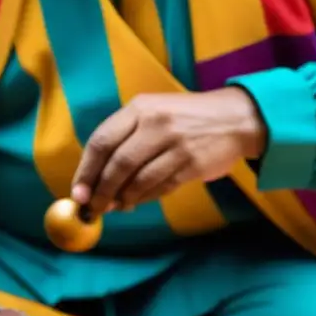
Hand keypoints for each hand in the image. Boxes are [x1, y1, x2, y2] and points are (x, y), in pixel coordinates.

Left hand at [70, 88, 266, 213]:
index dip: (85, 171)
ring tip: (115, 206)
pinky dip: (143, 199)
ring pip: (137, 180)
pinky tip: (136, 202)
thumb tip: (94, 181)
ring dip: (121, 199)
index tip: (77, 192)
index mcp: (139, 108)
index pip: (101, 141)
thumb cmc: (186, 118)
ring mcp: (176, 144)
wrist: (238, 118)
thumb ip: (123, 140)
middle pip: (117, 164)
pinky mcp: (192, 164)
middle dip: (100, 191)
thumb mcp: (153, 113)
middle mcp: (156, 123)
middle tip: (93, 208)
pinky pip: (159, 188)